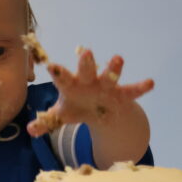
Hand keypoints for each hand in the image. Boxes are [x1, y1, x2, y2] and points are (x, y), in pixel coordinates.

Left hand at [26, 48, 153, 136]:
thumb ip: (46, 121)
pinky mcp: (121, 94)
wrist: (98, 110)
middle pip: (86, 71)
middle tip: (85, 52)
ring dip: (113, 68)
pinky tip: (150, 83)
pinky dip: (141, 88)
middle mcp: (88, 82)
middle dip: (86, 63)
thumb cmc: (76, 107)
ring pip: (110, 76)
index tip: (51, 66)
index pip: (62, 78)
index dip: (58, 72)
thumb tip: (30, 130)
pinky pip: (132, 91)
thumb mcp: (61, 115)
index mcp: (71, 85)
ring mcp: (106, 86)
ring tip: (118, 58)